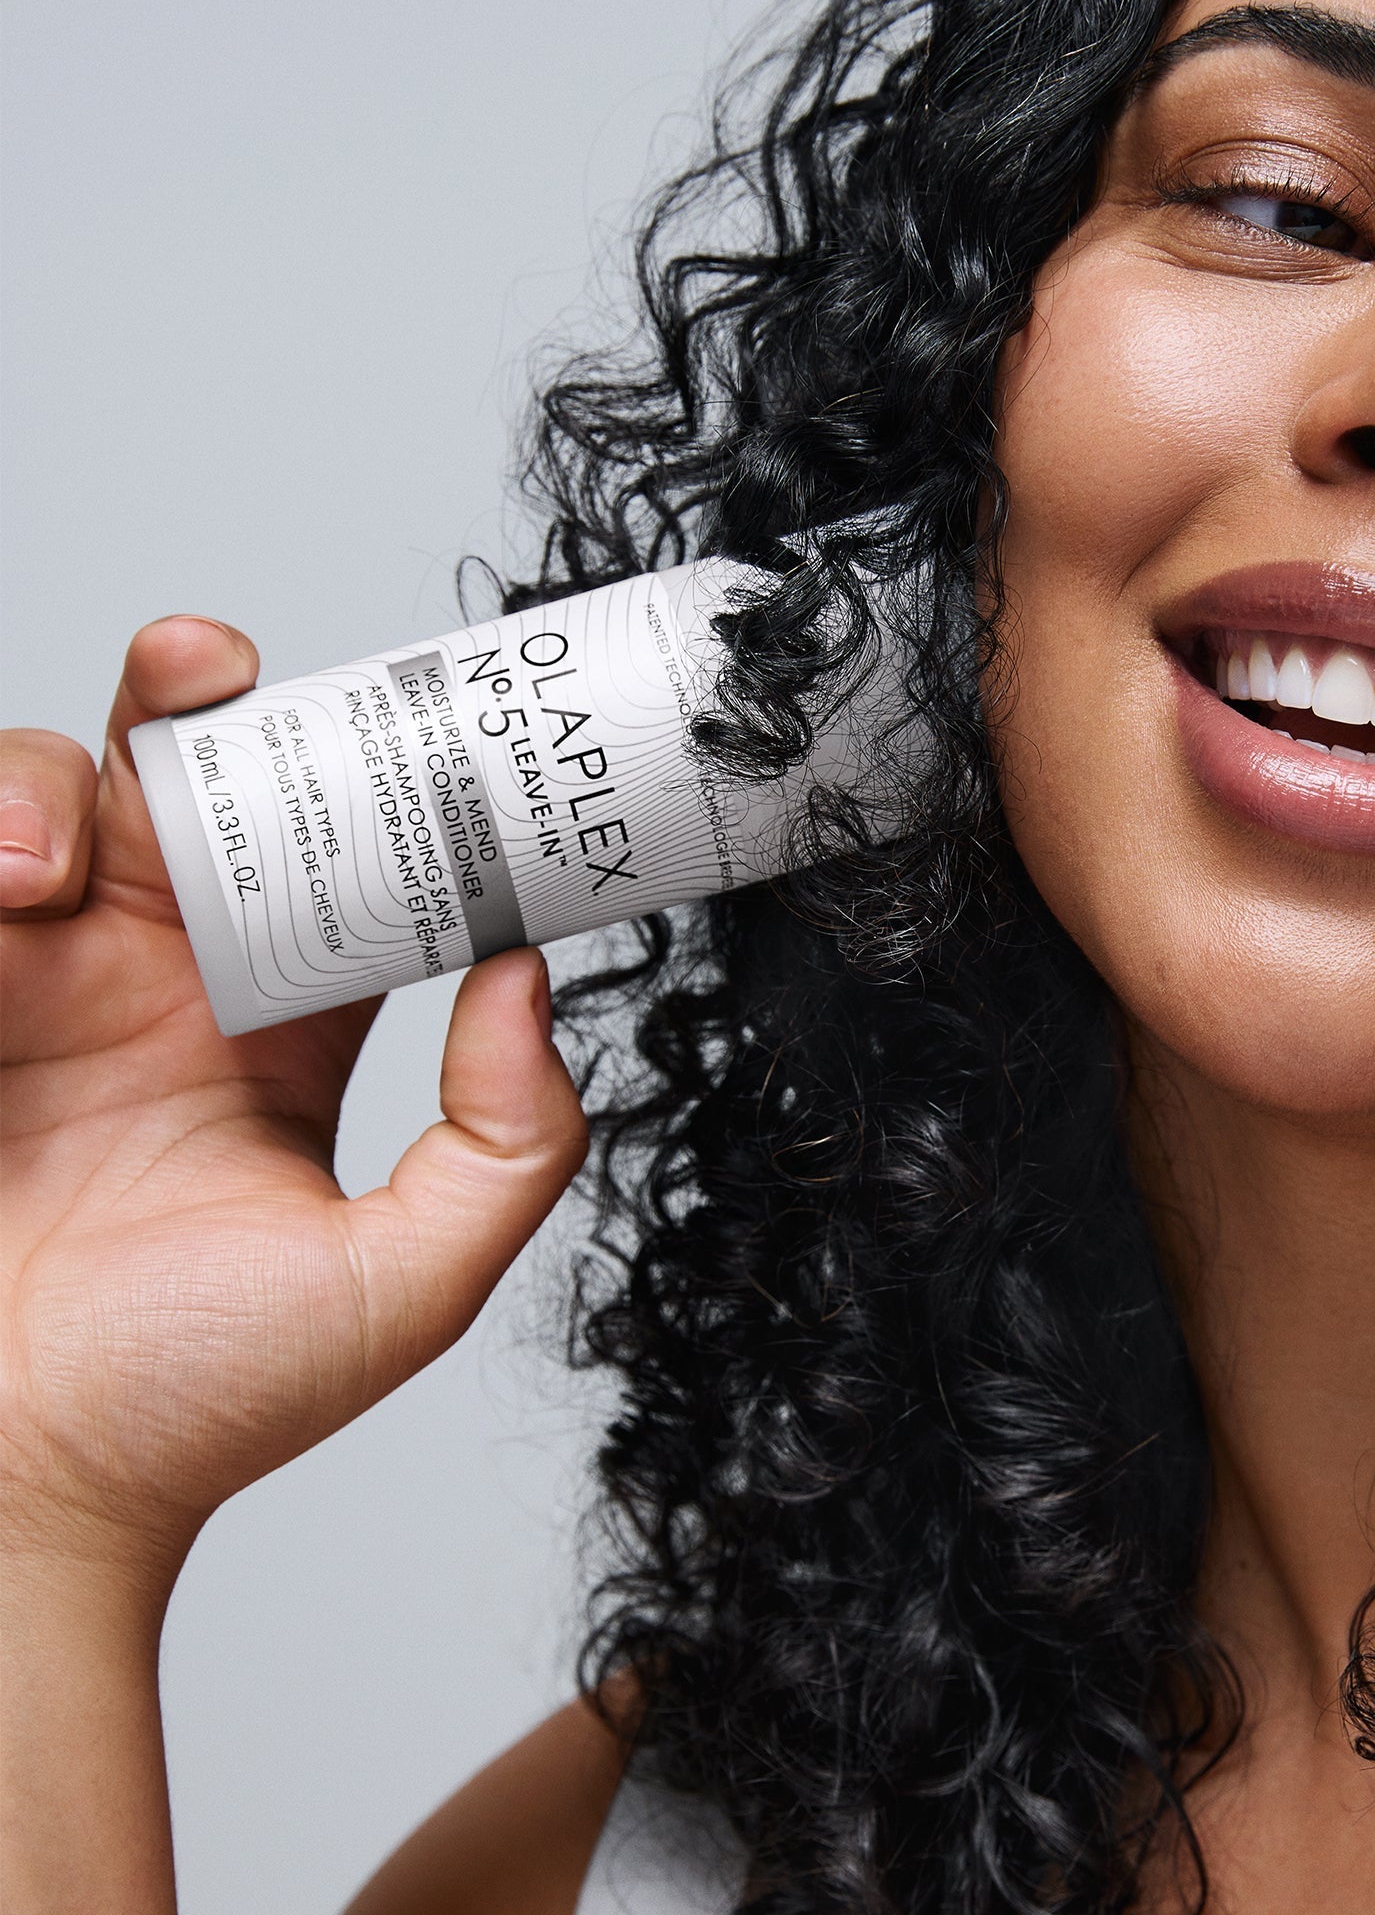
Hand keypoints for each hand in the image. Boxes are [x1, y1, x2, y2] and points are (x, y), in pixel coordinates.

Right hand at [0, 617, 587, 1583]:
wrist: (11, 1493)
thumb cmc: (194, 1406)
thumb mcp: (407, 1278)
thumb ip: (509, 1140)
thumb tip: (537, 977)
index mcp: (277, 1031)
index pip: (341, 864)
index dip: (377, 786)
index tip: (411, 732)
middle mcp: (157, 985)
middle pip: (186, 783)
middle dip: (193, 700)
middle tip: (210, 666)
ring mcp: (29, 984)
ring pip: (46, 794)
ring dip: (51, 781)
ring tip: (47, 868)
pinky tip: (6, 895)